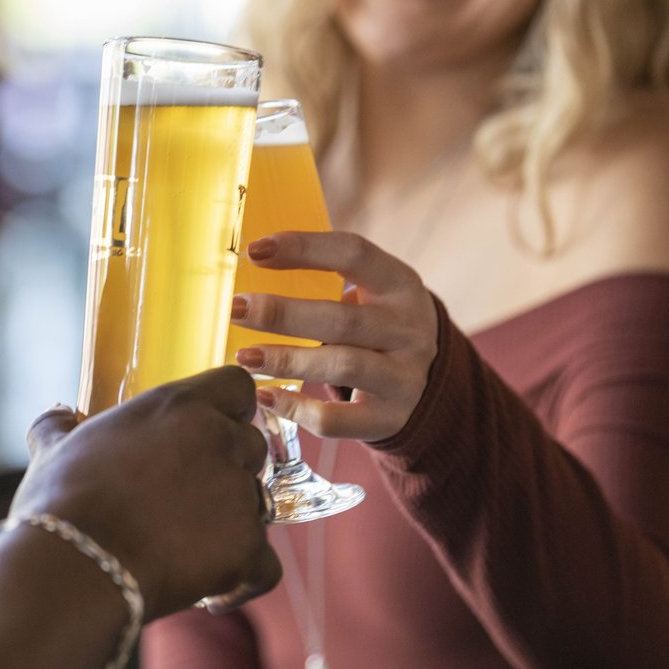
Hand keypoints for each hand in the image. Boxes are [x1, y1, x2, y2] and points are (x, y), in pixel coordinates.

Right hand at [12, 367, 280, 618]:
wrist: (75, 565)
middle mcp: (220, 441)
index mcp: (180, 407)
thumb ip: (61, 425)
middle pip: (252, 446)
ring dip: (232, 522)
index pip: (236, 387)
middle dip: (229, 469)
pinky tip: (213, 592)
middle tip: (189, 496)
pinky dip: (244, 578)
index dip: (229, 408)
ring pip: (259, 503)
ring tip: (189, 547)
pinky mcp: (247, 549)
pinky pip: (265, 565)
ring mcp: (239, 495)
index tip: (210, 429)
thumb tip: (59, 414)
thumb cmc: (61, 502)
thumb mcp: (54, 449)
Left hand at [232, 231, 438, 441]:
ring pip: (342, 366)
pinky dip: (297, 409)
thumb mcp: (375, 292)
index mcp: (400, 285)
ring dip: (287, 360)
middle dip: (282, 314)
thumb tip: (253, 259)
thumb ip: (328, 276)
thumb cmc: (381, 324)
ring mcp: (403, 378)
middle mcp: (408, 330)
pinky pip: (337, 419)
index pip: (353, 254)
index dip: (303, 248)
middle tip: (235, 309)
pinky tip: (266, 396)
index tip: (255, 251)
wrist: (433, 384)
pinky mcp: (389, 420)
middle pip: (342, 319)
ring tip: (245, 357)